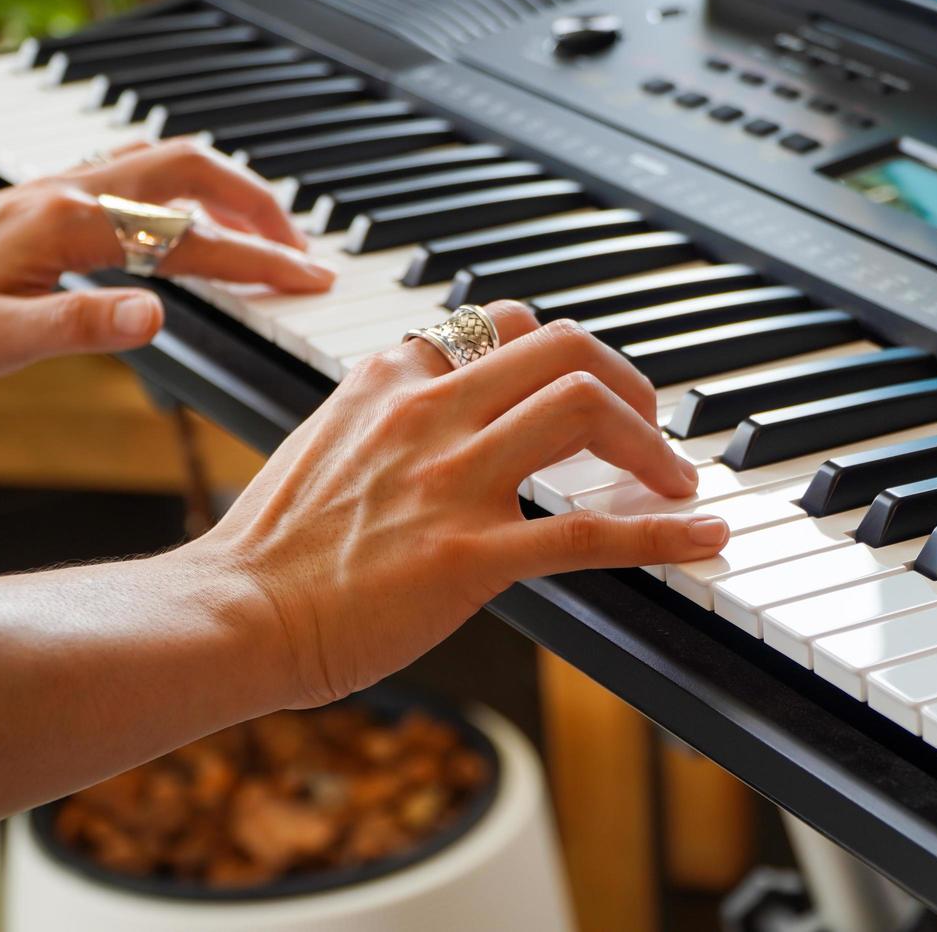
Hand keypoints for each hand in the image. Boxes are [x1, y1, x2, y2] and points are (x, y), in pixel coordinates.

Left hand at [0, 139, 333, 383]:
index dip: (261, 261)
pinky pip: (135, 174)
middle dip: (260, 208)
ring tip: (263, 231)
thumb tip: (158, 318)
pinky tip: (185, 215)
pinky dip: (184, 189)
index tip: (311, 280)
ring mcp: (60, 190)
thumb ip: (83, 327)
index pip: (192, 238)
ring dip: (226, 190)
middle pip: (194, 172)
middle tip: (302, 250)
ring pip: (167, 163)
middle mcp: (72, 193)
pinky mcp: (48, 201)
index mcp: (72, 225)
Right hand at [180, 301, 729, 706]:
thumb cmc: (273, 545)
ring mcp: (452, 478)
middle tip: (652, 425)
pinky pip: (588, 533)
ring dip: (651, 443)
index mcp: (392, 376)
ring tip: (675, 480)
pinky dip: (662, 532)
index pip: (506, 322)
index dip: (566, 351)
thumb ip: (392, 413)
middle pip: (563, 347)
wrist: (234, 614)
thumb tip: (448, 411)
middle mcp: (429, 408)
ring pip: (584, 410)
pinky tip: (703, 538)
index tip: (591, 386)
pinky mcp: (470, 555)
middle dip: (628, 381)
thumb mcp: (329, 441)